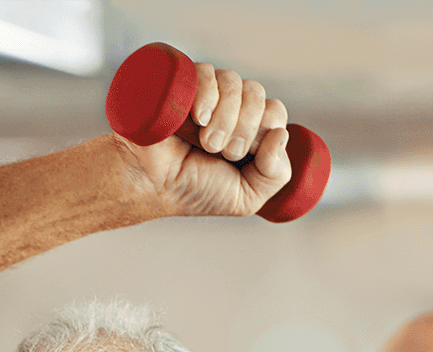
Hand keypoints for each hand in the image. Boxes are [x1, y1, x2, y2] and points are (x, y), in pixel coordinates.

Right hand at [116, 65, 291, 217]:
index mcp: (248, 129)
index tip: (241, 156)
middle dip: (244, 128)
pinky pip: (208, 72)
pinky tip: (197, 117)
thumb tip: (281, 134)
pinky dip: (208, 95)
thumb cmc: (193, 190)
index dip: (264, 131)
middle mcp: (230, 106)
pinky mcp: (183, 82)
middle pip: (257, 94)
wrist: (151, 184)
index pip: (274, 111)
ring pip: (235, 82)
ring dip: (225, 117)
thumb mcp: (246, 197)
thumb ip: (277, 174)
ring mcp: (207, 93)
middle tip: (221, 151)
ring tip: (204, 141)